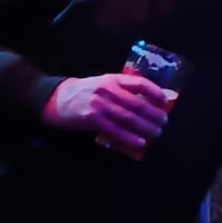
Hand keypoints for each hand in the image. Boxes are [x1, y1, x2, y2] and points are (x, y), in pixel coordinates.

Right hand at [43, 73, 171, 159]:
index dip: (156, 92)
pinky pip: (114, 131)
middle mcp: (108, 90)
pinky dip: (129, 138)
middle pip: (137, 104)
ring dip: (145, 128)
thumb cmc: (84, 92)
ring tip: (157, 133)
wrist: (55, 98)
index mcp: (113, 79)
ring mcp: (100, 105)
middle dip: (154, 115)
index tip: (166, 101)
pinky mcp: (92, 119)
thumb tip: (148, 102)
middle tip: (164, 122)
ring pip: (128, 118)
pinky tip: (140, 143)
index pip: (140, 83)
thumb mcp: (104, 83)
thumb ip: (123, 90)